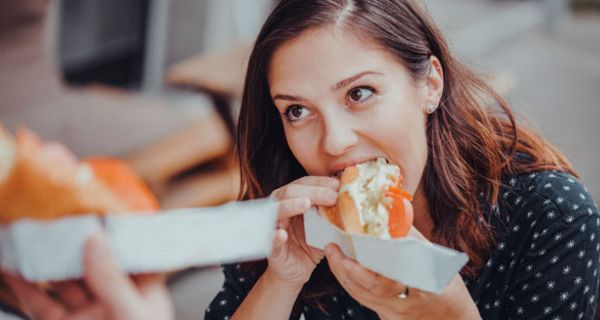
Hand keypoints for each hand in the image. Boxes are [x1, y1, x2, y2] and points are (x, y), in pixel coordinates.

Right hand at [4, 233, 172, 319]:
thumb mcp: (132, 313)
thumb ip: (112, 279)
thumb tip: (96, 241)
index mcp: (144, 293)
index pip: (131, 253)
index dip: (115, 231)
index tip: (97, 207)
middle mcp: (114, 300)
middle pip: (91, 263)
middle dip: (71, 242)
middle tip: (53, 217)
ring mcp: (87, 315)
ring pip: (62, 282)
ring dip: (45, 261)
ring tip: (27, 236)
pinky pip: (42, 304)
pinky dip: (27, 288)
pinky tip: (15, 270)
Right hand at [268, 176, 339, 286]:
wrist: (295, 271)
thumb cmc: (308, 245)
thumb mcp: (323, 227)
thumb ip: (332, 214)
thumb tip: (353, 200)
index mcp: (291, 200)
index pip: (303, 183)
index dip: (320, 182)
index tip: (337, 185)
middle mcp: (279, 209)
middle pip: (290, 192)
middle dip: (312, 191)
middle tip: (331, 196)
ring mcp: (273, 226)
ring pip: (276, 210)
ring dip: (290, 205)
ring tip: (305, 204)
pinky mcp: (270, 246)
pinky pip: (268, 240)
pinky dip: (274, 236)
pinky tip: (282, 235)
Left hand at [325, 200, 479, 319]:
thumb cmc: (449, 290)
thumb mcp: (439, 262)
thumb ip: (415, 240)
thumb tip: (394, 212)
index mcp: (426, 286)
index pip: (399, 271)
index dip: (379, 256)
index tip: (363, 240)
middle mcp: (408, 303)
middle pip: (375, 287)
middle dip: (351, 267)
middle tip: (336, 248)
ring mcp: (396, 313)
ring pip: (363, 295)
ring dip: (344, 273)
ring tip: (334, 253)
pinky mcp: (387, 317)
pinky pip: (364, 300)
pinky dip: (351, 282)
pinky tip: (342, 267)